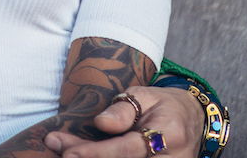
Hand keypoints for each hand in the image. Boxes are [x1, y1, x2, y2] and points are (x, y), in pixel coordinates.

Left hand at [44, 86, 203, 157]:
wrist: (192, 121)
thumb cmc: (163, 105)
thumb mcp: (146, 95)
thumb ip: (124, 110)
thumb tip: (101, 123)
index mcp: (169, 135)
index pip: (126, 150)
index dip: (94, 153)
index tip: (67, 152)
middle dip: (84, 157)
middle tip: (54, 146)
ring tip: (63, 148)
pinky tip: (80, 153)